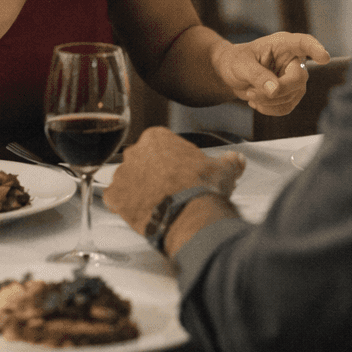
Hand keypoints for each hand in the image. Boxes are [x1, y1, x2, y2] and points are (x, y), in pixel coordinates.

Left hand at [104, 126, 244, 238]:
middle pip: (140, 161)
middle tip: (167, 188)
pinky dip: (123, 205)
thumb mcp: (223, 169)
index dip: (169, 160)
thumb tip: (237, 160)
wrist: (190, 214)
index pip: (159, 145)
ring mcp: (122, 174)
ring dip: (137, 189)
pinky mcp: (114, 197)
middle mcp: (134, 151)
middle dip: (151, 173)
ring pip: (127, 180)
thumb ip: (229, 161)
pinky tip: (139, 211)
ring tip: (155, 203)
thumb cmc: (203, 188)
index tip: (177, 171)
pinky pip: (114, 199)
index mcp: (156, 137)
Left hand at [212, 32, 329, 115]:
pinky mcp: (291, 93)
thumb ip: (257, 75)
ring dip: (269, 101)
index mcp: (282, 44)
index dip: (315, 49)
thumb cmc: (236, 61)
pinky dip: (271, 109)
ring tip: (250, 94)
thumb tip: (274, 90)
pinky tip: (257, 102)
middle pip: (299, 77)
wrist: (231, 73)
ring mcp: (293, 78)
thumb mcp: (241, 65)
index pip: (303, 43)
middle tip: (251, 93)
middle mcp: (292, 59)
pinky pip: (288, 106)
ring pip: (293, 95)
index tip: (324, 58)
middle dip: (278, 90)